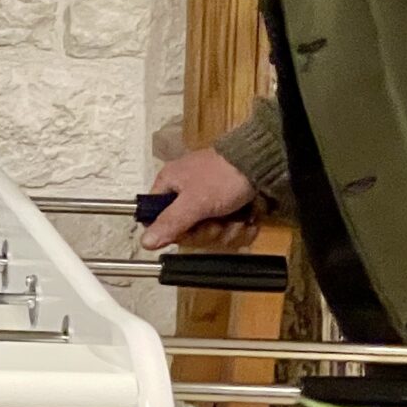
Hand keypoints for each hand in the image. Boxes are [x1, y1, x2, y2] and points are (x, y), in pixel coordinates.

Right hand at [138, 148, 259, 249]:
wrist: (262, 164)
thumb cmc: (223, 178)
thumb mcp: (194, 202)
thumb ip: (170, 223)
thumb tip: (144, 242)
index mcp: (169, 184)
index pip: (157, 217)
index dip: (172, 231)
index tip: (188, 232)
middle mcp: (185, 191)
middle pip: (187, 229)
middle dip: (207, 232)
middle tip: (217, 224)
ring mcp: (208, 198)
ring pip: (210, 231)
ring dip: (227, 231)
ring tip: (236, 218)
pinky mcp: (228, 204)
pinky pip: (227, 226)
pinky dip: (239, 226)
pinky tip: (246, 219)